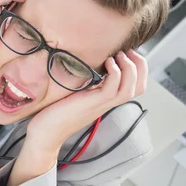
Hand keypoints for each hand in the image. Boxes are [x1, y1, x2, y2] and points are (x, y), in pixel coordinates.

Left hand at [28, 50, 148, 150]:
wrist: (45, 134)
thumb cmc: (54, 114)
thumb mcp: (74, 94)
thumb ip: (85, 84)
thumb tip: (86, 67)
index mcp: (105, 101)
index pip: (136, 87)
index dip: (139, 69)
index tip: (129, 53)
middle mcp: (107, 103)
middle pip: (139, 87)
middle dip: (140, 65)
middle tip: (129, 51)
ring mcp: (100, 104)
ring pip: (131, 88)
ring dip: (130, 68)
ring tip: (119, 55)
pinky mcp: (91, 104)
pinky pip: (113, 88)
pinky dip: (115, 73)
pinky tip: (107, 62)